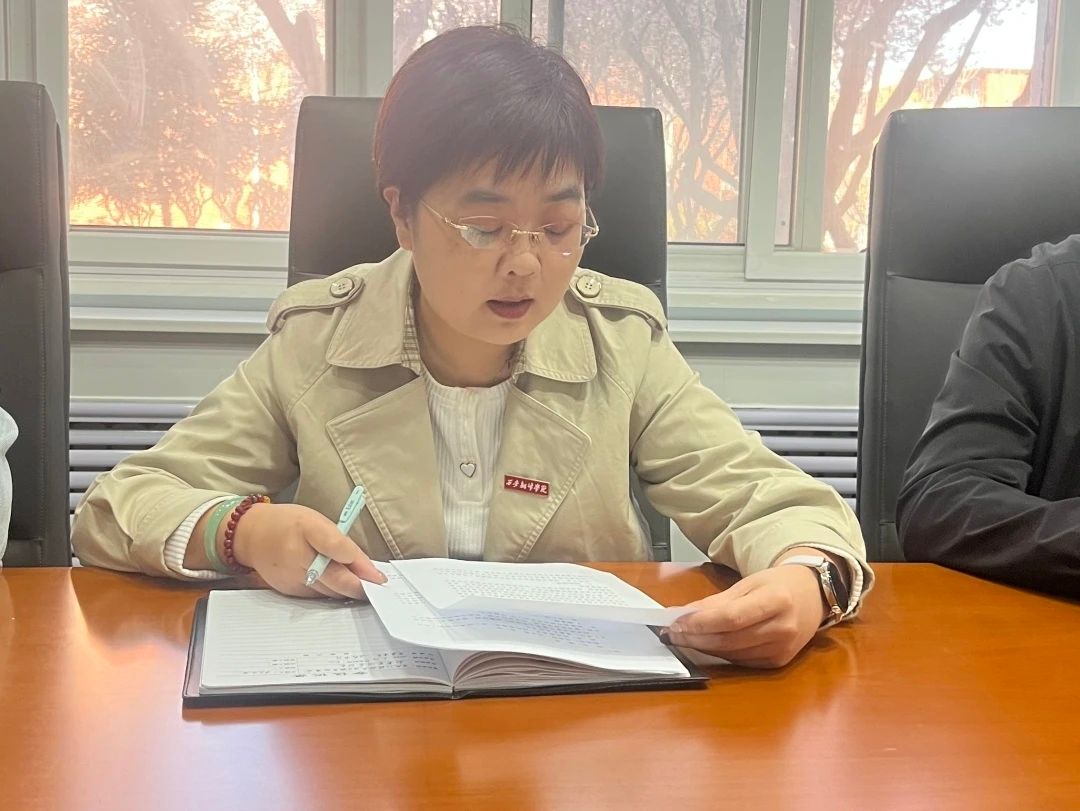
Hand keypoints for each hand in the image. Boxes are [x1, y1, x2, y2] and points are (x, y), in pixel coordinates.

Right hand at [230, 503, 386, 599]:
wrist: (252, 535)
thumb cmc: (289, 524)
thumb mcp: (317, 522)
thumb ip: (341, 542)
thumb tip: (366, 567)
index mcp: (306, 528)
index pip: (336, 546)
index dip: (359, 563)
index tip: (377, 575)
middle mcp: (296, 555)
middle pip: (335, 577)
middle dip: (359, 586)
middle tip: (377, 589)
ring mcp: (291, 576)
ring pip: (329, 591)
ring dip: (348, 591)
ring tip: (364, 587)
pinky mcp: (289, 591)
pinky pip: (318, 596)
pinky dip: (332, 592)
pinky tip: (341, 588)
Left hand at [664, 564, 826, 668]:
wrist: (812, 597)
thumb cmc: (777, 585)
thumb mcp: (748, 584)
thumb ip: (716, 601)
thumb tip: (683, 614)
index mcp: (777, 600)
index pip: (732, 617)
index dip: (701, 623)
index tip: (676, 622)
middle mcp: (783, 628)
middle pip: (729, 639)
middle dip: (695, 638)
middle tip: (672, 633)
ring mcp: (783, 649)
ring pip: (732, 653)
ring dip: (703, 647)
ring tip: (683, 638)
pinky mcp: (778, 662)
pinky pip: (741, 661)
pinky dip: (720, 653)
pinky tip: (706, 645)